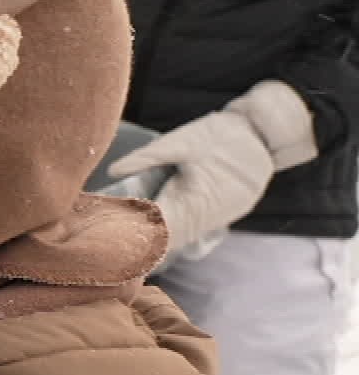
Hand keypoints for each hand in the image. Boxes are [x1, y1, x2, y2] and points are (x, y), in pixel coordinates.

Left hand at [110, 81, 316, 253]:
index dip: (133, 236)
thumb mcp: (182, 140)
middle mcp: (206, 217)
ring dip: (156, 237)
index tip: (108, 237)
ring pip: (179, 238)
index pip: (157, 232)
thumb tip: (113, 170)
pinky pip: (192, 230)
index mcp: (194, 201)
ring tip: (125, 234)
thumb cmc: (221, 135)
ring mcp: (217, 220)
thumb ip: (147, 157)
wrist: (265, 134)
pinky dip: (172, 230)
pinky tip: (152, 225)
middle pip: (166, 241)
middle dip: (139, 240)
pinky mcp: (222, 216)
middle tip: (109, 238)